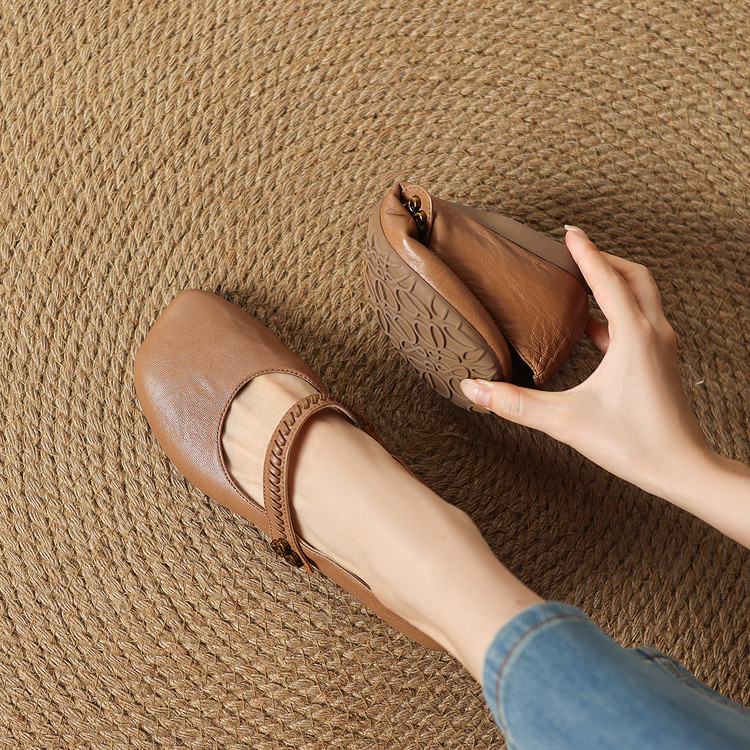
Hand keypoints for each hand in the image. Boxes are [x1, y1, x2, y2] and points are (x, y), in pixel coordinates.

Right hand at [460, 226, 713, 501]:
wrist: (681, 469)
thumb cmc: (634, 444)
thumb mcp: (565, 421)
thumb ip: (515, 403)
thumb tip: (473, 388)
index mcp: (633, 336)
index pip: (606, 278)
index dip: (585, 252)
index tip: (569, 231)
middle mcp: (652, 333)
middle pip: (634, 276)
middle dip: (605, 259)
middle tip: (576, 251)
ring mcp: (660, 347)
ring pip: (641, 296)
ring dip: (614, 282)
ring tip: (581, 281)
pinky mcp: (660, 362)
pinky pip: (638, 321)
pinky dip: (615, 312)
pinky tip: (590, 327)